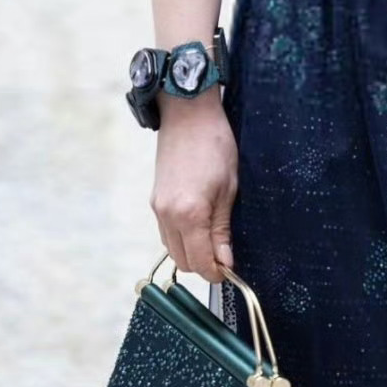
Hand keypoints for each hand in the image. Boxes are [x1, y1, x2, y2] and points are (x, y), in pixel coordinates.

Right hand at [150, 91, 238, 282]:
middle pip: (183, 262)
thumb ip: (223, 230)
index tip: (232, 270)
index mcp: (189, 214)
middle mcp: (167, 215)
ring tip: (215, 238)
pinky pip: (166, 233)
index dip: (217, 273)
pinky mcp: (155, 200)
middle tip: (226, 255)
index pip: (200, 263)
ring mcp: (157, 208)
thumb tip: (225, 262)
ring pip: (172, 249)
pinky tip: (199, 224)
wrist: (187, 114)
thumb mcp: (229, 188)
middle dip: (204, 265)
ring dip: (192, 252)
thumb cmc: (215, 145)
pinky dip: (182, 237)